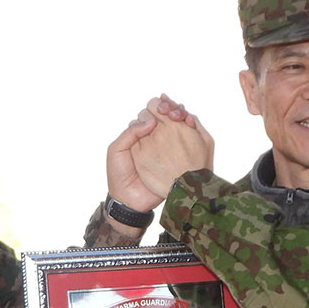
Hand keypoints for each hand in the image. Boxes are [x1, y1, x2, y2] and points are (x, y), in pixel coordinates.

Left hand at [104, 95, 213, 219]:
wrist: (128, 201)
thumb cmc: (118, 175)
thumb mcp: (117, 151)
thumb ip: (130, 133)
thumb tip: (152, 120)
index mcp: (139, 136)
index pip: (151, 115)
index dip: (158, 108)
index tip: (164, 106)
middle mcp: (153, 141)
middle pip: (166, 121)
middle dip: (173, 112)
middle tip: (177, 113)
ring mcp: (165, 152)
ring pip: (176, 131)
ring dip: (182, 122)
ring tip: (186, 118)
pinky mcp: (174, 163)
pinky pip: (182, 148)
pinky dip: (188, 138)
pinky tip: (191, 129)